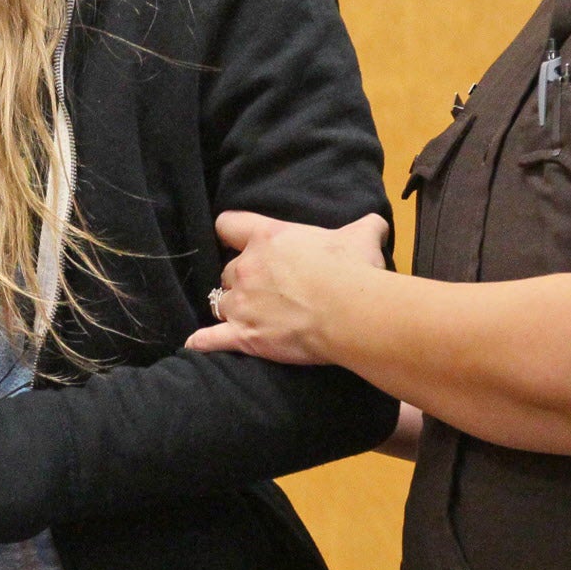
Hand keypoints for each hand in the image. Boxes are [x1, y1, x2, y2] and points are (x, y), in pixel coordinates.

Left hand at [184, 211, 387, 363]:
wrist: (351, 312)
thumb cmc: (354, 270)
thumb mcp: (363, 237)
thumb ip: (365, 227)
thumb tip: (376, 224)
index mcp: (268, 238)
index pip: (229, 225)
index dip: (233, 232)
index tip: (239, 240)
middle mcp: (247, 268)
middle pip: (227, 270)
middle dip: (241, 278)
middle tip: (263, 288)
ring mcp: (242, 303)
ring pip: (220, 302)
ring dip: (232, 307)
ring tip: (249, 315)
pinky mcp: (244, 335)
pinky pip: (212, 338)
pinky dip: (203, 342)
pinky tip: (194, 345)